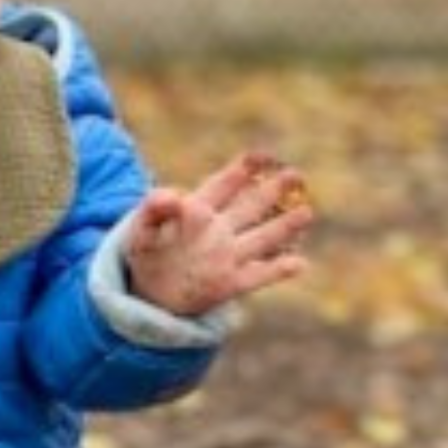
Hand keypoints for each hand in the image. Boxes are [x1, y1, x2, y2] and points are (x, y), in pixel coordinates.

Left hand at [125, 151, 311, 317]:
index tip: (261, 156)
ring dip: (283, 227)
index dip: (242, 169)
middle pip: (250, 206)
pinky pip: (258, 275)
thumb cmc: (146, 254)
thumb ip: (154, 210)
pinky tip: (300, 263)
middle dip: (272, 190)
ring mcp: (227, 256)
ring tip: (306, 213)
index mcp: (198, 210)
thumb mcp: (140, 230)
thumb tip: (174, 195)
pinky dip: (279, 270)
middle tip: (295, 175)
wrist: (148, 292)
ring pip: (261, 239)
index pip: (223, 185)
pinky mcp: (230, 284)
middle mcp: (219, 230)